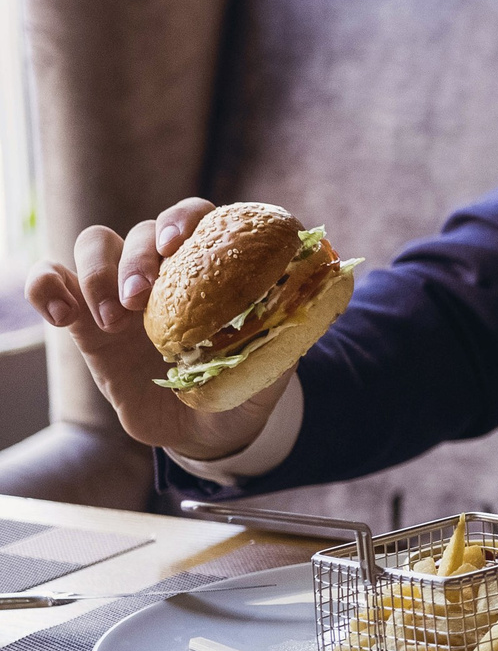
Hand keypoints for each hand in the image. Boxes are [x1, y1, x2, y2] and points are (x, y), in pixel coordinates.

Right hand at [24, 198, 289, 461]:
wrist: (207, 432)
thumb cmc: (243, 391)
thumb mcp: (268, 372)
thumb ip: (280, 343)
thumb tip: (299, 312)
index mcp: (215, 269)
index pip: (199, 218)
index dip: (185, 220)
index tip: (178, 245)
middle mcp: (169, 271)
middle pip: (145, 229)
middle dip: (140, 256)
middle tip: (141, 298)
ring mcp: (124, 291)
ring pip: (97, 244)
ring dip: (99, 272)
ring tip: (112, 320)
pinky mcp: (86, 320)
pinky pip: (53, 280)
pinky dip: (46, 285)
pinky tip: (60, 315)